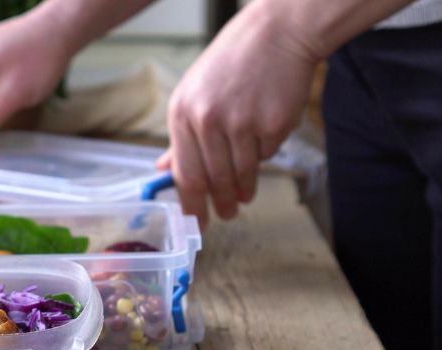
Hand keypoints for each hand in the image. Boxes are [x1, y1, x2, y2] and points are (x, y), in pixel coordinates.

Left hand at [158, 5, 318, 222]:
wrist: (276, 34)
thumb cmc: (232, 63)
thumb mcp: (194, 93)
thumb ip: (182, 136)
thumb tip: (165, 168)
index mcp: (182, 114)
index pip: (185, 174)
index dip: (191, 206)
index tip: (197, 223)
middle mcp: (207, 120)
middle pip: (214, 181)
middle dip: (221, 204)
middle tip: (226, 215)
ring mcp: (241, 123)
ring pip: (243, 173)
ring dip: (245, 188)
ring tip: (246, 193)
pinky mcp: (272, 124)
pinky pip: (267, 155)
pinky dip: (265, 153)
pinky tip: (263, 133)